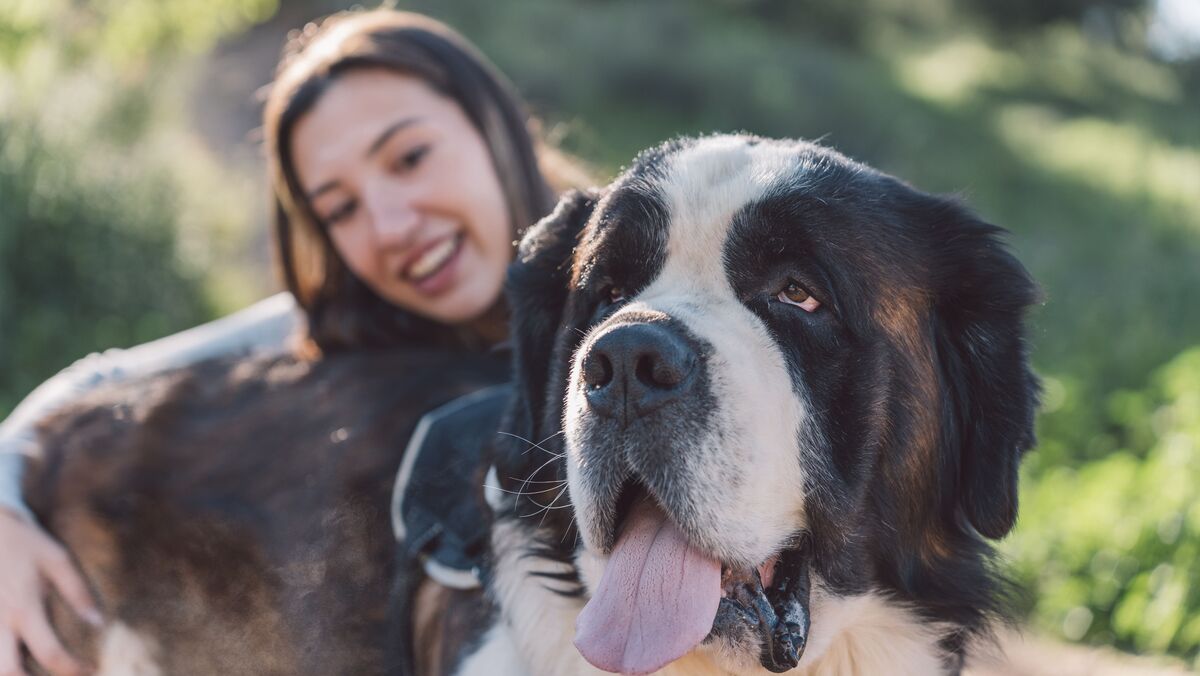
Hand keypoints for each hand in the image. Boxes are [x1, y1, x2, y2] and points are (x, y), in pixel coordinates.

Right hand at [0, 510, 99, 675]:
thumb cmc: (25, 544)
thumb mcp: (58, 560)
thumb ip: (78, 592)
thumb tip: (98, 622)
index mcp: (24, 609)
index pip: (50, 654)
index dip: (72, 669)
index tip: (89, 669)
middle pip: (8, 673)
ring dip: (12, 674)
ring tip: (35, 673)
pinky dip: (0, 658)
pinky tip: (16, 655)